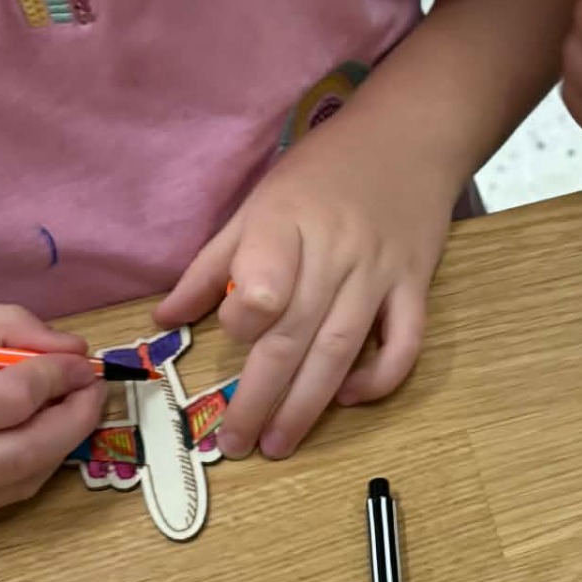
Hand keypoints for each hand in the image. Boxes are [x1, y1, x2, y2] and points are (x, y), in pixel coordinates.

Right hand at [0, 304, 102, 519]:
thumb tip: (72, 351)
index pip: (6, 402)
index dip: (57, 379)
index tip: (82, 360)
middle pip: (20, 455)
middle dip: (72, 421)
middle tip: (94, 388)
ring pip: (14, 485)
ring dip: (59, 448)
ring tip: (73, 408)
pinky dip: (29, 466)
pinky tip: (39, 433)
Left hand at [158, 115, 454, 459]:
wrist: (408, 137)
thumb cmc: (322, 171)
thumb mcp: (257, 202)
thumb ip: (213, 263)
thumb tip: (165, 318)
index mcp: (286, 223)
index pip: (264, 285)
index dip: (243, 319)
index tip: (230, 336)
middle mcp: (336, 253)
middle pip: (296, 335)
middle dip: (262, 397)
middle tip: (237, 444)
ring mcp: (380, 273)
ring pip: (343, 350)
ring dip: (309, 406)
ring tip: (280, 443)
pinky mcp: (416, 286)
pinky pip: (404, 344)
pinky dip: (380, 379)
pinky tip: (349, 399)